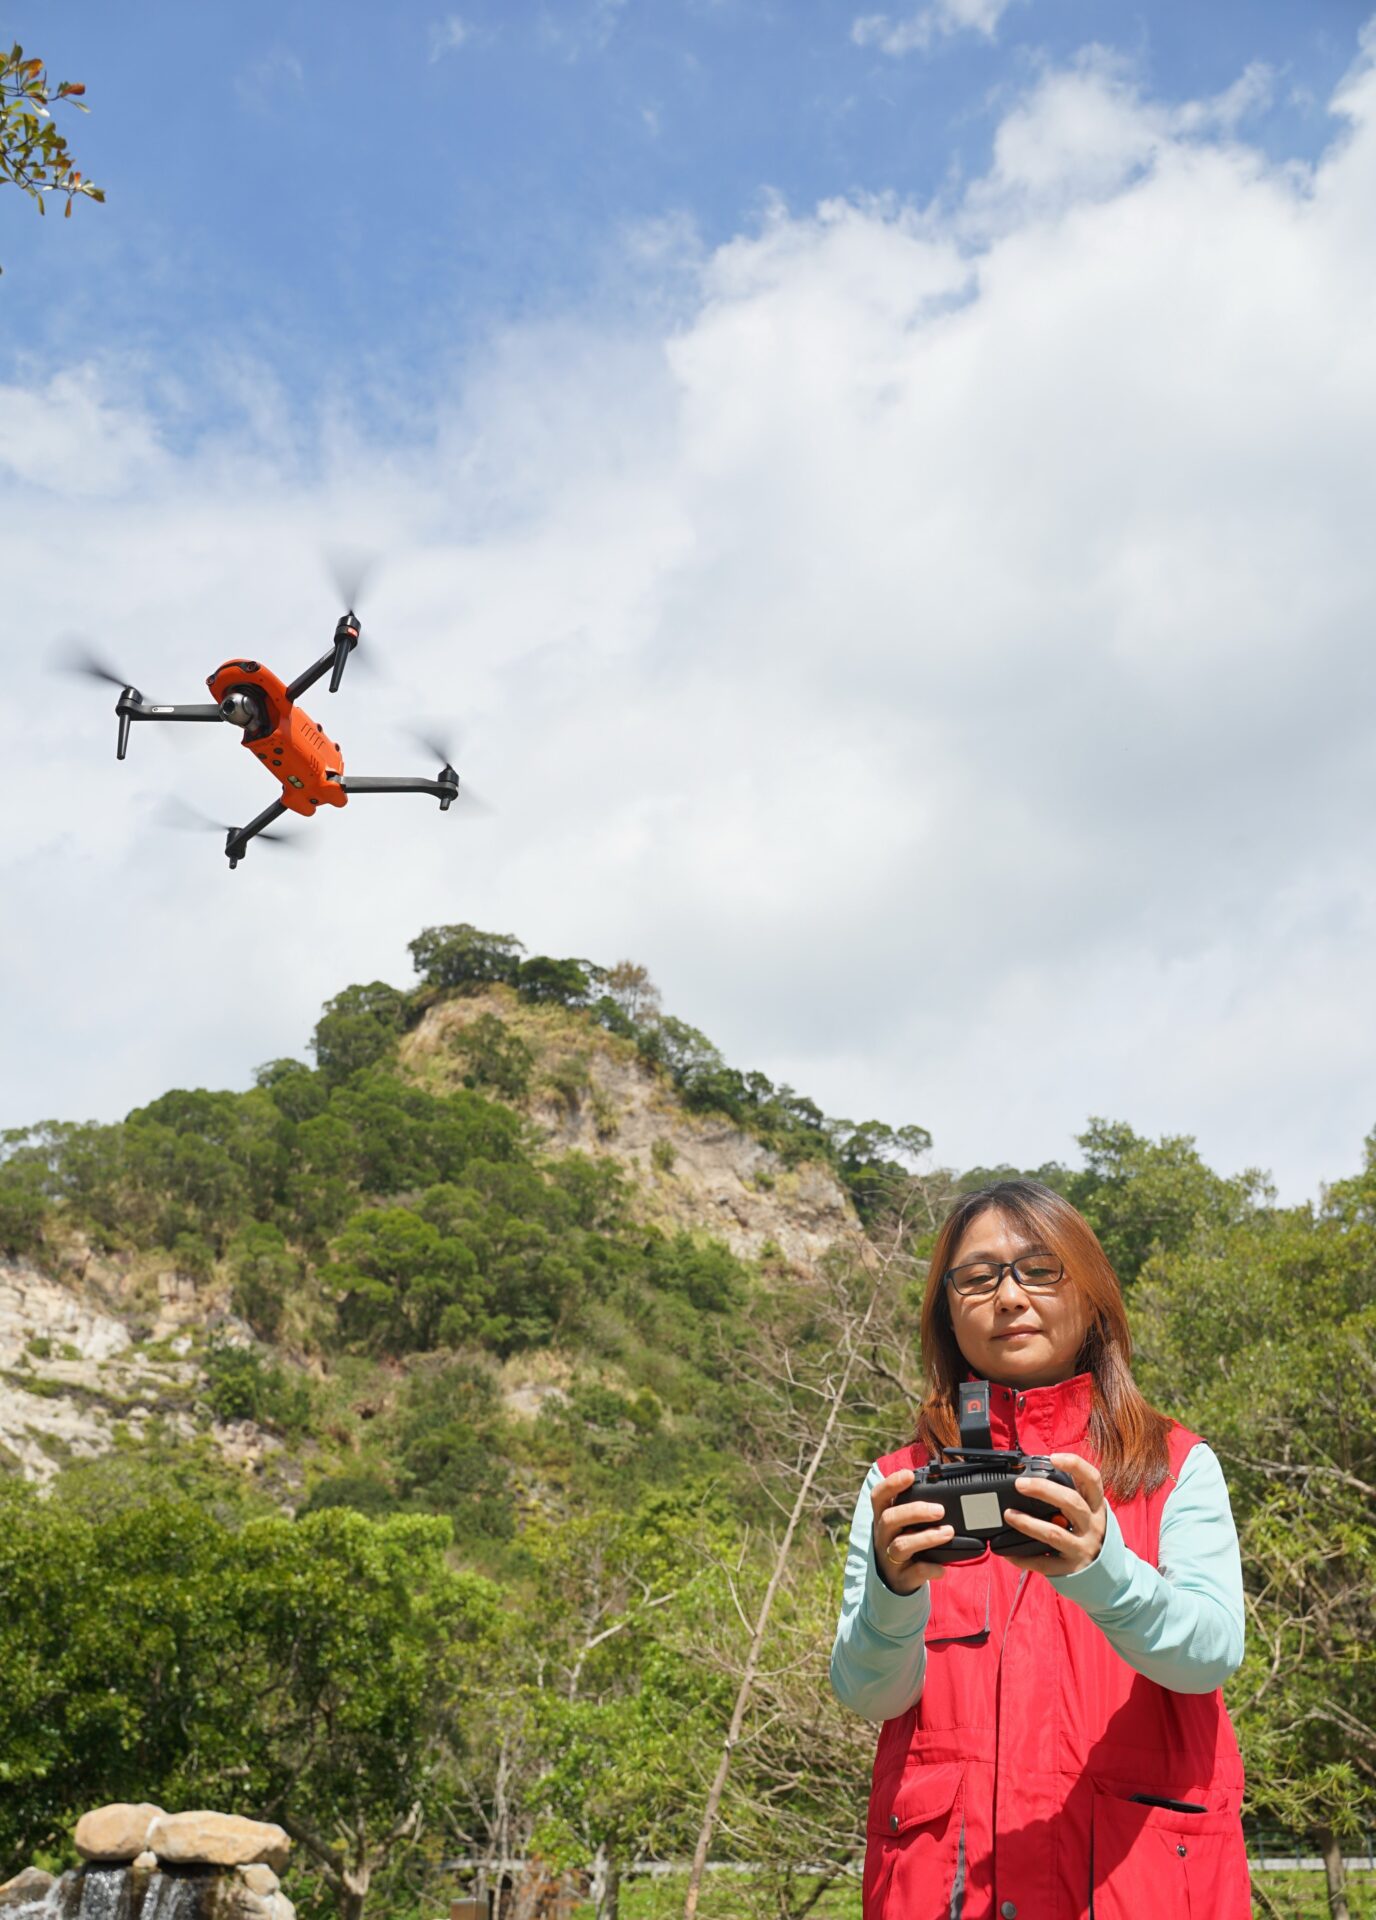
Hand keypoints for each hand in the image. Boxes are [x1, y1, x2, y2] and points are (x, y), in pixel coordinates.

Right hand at [871, 1468, 953, 1594]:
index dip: (891, 1483)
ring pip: (901, 1545)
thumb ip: (916, 1507)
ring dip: (926, 1538)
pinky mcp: (900, 1578)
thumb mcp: (904, 1524)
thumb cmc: (905, 1542)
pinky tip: (942, 1568)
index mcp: (883, 1518)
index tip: (909, 1475)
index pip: (879, 1496)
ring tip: (948, 1532)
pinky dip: (929, 1568)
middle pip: (890, 1518)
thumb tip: (944, 1486)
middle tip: (939, 1510)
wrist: (896, 1582)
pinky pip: (914, 1572)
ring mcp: (889, 1558)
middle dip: (915, 1511)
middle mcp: (882, 1536)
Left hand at [1000, 1452, 1106, 1577]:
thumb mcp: (1090, 1512)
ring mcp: (1082, 1548)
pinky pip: (1044, 1563)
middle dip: (1044, 1490)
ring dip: (1029, 1523)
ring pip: (1055, 1534)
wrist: (1110, 1575)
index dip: (1075, 1465)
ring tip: (1009, 1515)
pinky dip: (1024, 1557)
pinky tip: (1008, 1552)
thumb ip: (1072, 1493)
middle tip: (1020, 1484)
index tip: (1054, 1457)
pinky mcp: (1071, 1569)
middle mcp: (1093, 1526)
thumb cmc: (1090, 1533)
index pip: (1092, 1480)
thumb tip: (1038, 1472)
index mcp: (1096, 1507)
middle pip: (1071, 1502)